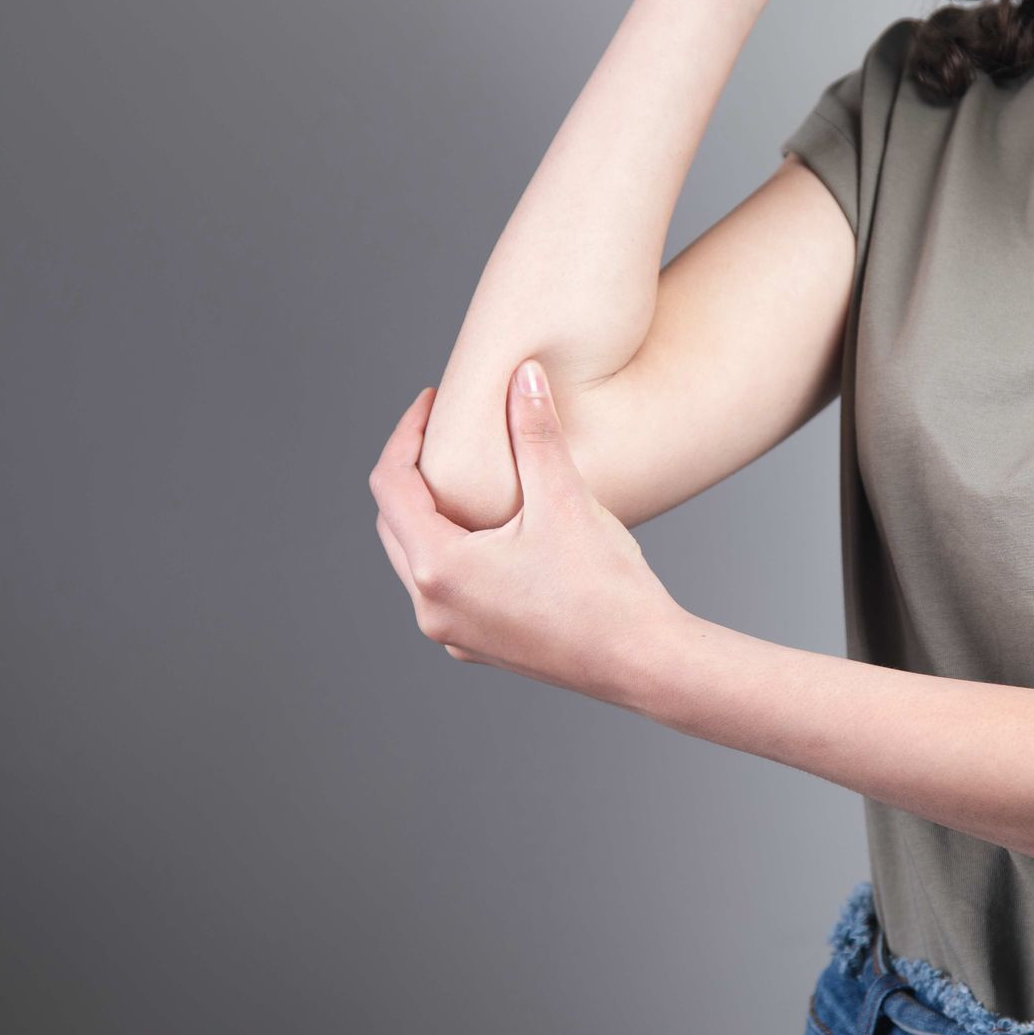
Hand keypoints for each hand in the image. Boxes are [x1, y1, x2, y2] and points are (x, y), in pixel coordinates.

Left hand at [369, 363, 683, 701]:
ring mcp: (453, 633)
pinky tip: (493, 532)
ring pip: (415, 559)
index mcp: (440, 569)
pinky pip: (445, 589)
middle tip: (443, 432)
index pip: (390, 485)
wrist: (643, 662)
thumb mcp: (565, 499)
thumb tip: (524, 373)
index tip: (432, 401)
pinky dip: (453, 551)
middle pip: (392, 524)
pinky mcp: (478, 645)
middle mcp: (432, 608)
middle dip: (411, 472)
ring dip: (430, 515)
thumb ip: (536, 431)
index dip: (406, 433)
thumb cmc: (606, 589)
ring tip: (467, 476)